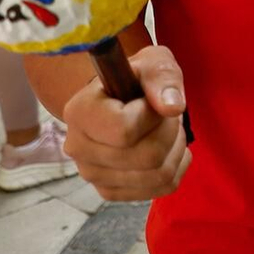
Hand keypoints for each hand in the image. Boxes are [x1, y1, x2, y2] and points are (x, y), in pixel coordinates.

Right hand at [61, 45, 189, 201]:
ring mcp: (92, 174)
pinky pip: (162, 187)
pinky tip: (166, 147)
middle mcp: (77, 148)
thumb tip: (173, 107)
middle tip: (164, 114)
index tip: (148, 100)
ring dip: (175, 148)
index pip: (124, 131)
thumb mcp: (154, 63)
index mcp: (79, 112)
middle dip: (170, 131)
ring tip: (164, 128)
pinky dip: (175, 165)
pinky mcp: (110, 190)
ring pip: (159, 175)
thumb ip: (163, 78)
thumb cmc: (137, 78)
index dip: (150, 115)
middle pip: (148, 157)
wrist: (122, 98)